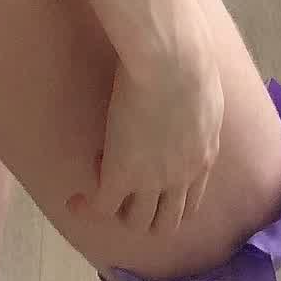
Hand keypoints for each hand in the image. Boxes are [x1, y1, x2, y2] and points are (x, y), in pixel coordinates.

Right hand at [65, 29, 225, 239]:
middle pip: (166, 222)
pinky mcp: (121, 175)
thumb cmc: (190, 58)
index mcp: (205, 154)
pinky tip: (76, 200)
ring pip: (137, 223)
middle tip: (126, 191)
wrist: (171, 60)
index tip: (151, 179)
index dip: (169, 196)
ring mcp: (152, 181)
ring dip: (120, 212)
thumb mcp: (205, 91)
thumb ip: (198, 106)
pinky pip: (102, 207)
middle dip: (146, 214)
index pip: (191, 199)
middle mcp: (183, 177)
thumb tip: (191, 99)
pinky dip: (88, 209)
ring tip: (102, 185)